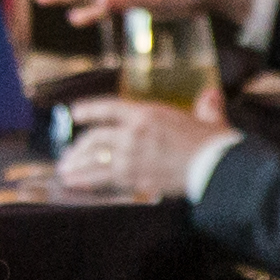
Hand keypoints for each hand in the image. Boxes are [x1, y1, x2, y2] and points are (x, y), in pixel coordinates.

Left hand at [54, 96, 229, 199]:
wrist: (215, 166)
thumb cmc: (213, 142)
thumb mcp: (208, 117)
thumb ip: (206, 106)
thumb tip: (212, 95)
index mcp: (147, 114)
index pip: (108, 108)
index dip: (89, 110)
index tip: (75, 113)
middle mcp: (133, 133)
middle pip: (96, 138)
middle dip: (79, 147)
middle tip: (69, 154)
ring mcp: (131, 157)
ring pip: (95, 159)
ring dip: (77, 165)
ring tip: (65, 170)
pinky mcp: (135, 178)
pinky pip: (104, 179)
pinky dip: (87, 181)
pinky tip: (76, 183)